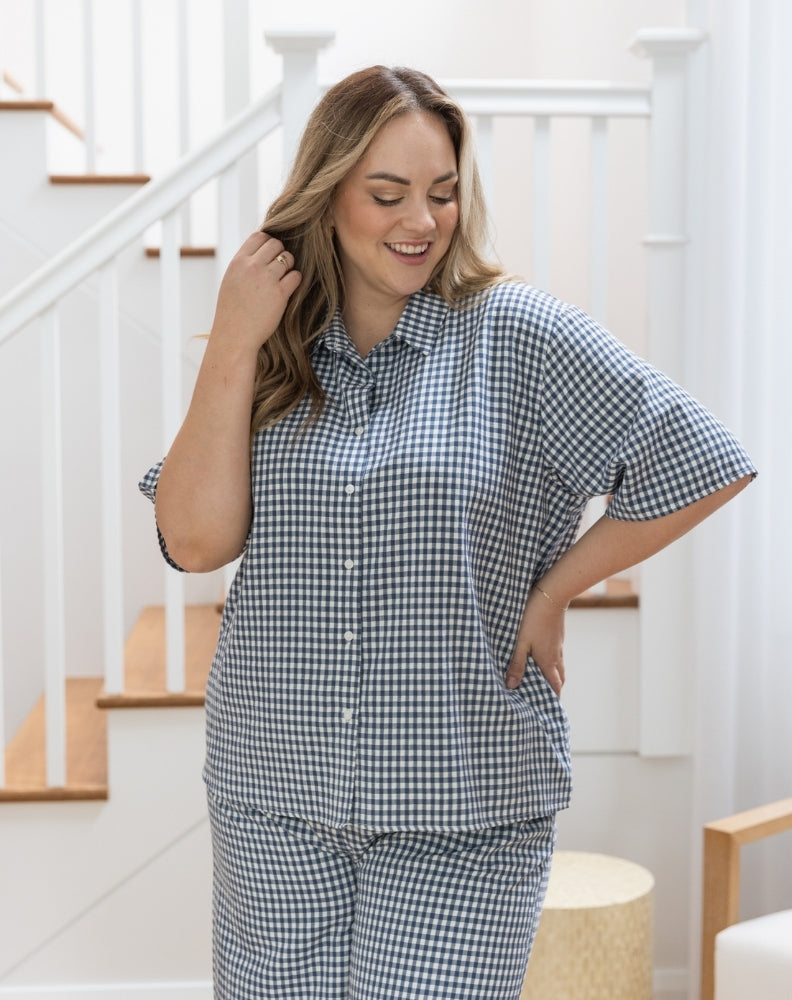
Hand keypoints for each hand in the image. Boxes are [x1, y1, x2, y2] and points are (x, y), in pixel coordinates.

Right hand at [210, 232, 301, 352]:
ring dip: (289, 267)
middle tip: (278, 269)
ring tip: (282, 280)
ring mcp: (266, 279)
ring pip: (288, 258)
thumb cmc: (232, 311)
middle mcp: (252, 267)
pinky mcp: (280, 294)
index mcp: (238, 262)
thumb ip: (244, 264)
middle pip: (276, 244)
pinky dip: (295, 280)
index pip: (259, 236)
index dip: (268, 243)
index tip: (269, 256)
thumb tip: (261, 250)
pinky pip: (296, 276)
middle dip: (280, 254)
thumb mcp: (231, 280)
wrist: (234, 335)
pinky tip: (288, 289)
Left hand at [505, 588, 565, 696]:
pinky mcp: (557, 635)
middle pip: (559, 678)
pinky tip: (544, 656)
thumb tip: (511, 686)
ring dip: (554, 675)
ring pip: (559, 665)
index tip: (552, 710)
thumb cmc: (533, 619)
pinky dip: (552, 661)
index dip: (553, 698)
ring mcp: (558, 644)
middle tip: (549, 698)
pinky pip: (557, 654)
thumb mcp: (520, 643)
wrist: (551, 595)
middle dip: (555, 689)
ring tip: (545, 680)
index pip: (554, 686)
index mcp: (548, 661)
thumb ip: (516, 664)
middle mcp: (556, 655)